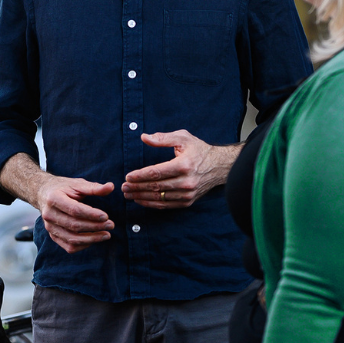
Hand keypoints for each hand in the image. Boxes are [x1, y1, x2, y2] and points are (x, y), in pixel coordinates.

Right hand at [37, 175, 114, 253]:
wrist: (43, 194)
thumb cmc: (63, 188)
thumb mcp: (77, 184)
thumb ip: (94, 188)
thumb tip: (111, 187)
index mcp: (54, 198)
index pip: (74, 210)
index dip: (91, 214)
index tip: (106, 216)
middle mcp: (49, 214)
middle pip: (74, 225)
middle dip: (95, 227)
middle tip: (111, 225)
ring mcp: (49, 227)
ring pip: (72, 239)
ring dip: (91, 239)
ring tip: (107, 235)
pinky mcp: (53, 236)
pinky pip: (69, 246)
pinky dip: (83, 246)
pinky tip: (95, 240)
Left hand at [122, 131, 239, 209]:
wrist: (219, 166)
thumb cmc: (199, 150)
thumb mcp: (183, 138)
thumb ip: (162, 138)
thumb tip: (143, 137)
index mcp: (184, 165)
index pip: (156, 173)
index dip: (140, 176)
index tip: (128, 176)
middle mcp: (186, 182)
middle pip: (156, 187)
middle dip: (137, 187)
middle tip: (124, 187)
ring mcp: (188, 194)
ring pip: (159, 198)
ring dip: (141, 197)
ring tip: (128, 194)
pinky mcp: (188, 201)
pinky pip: (166, 205)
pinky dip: (152, 204)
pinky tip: (141, 200)